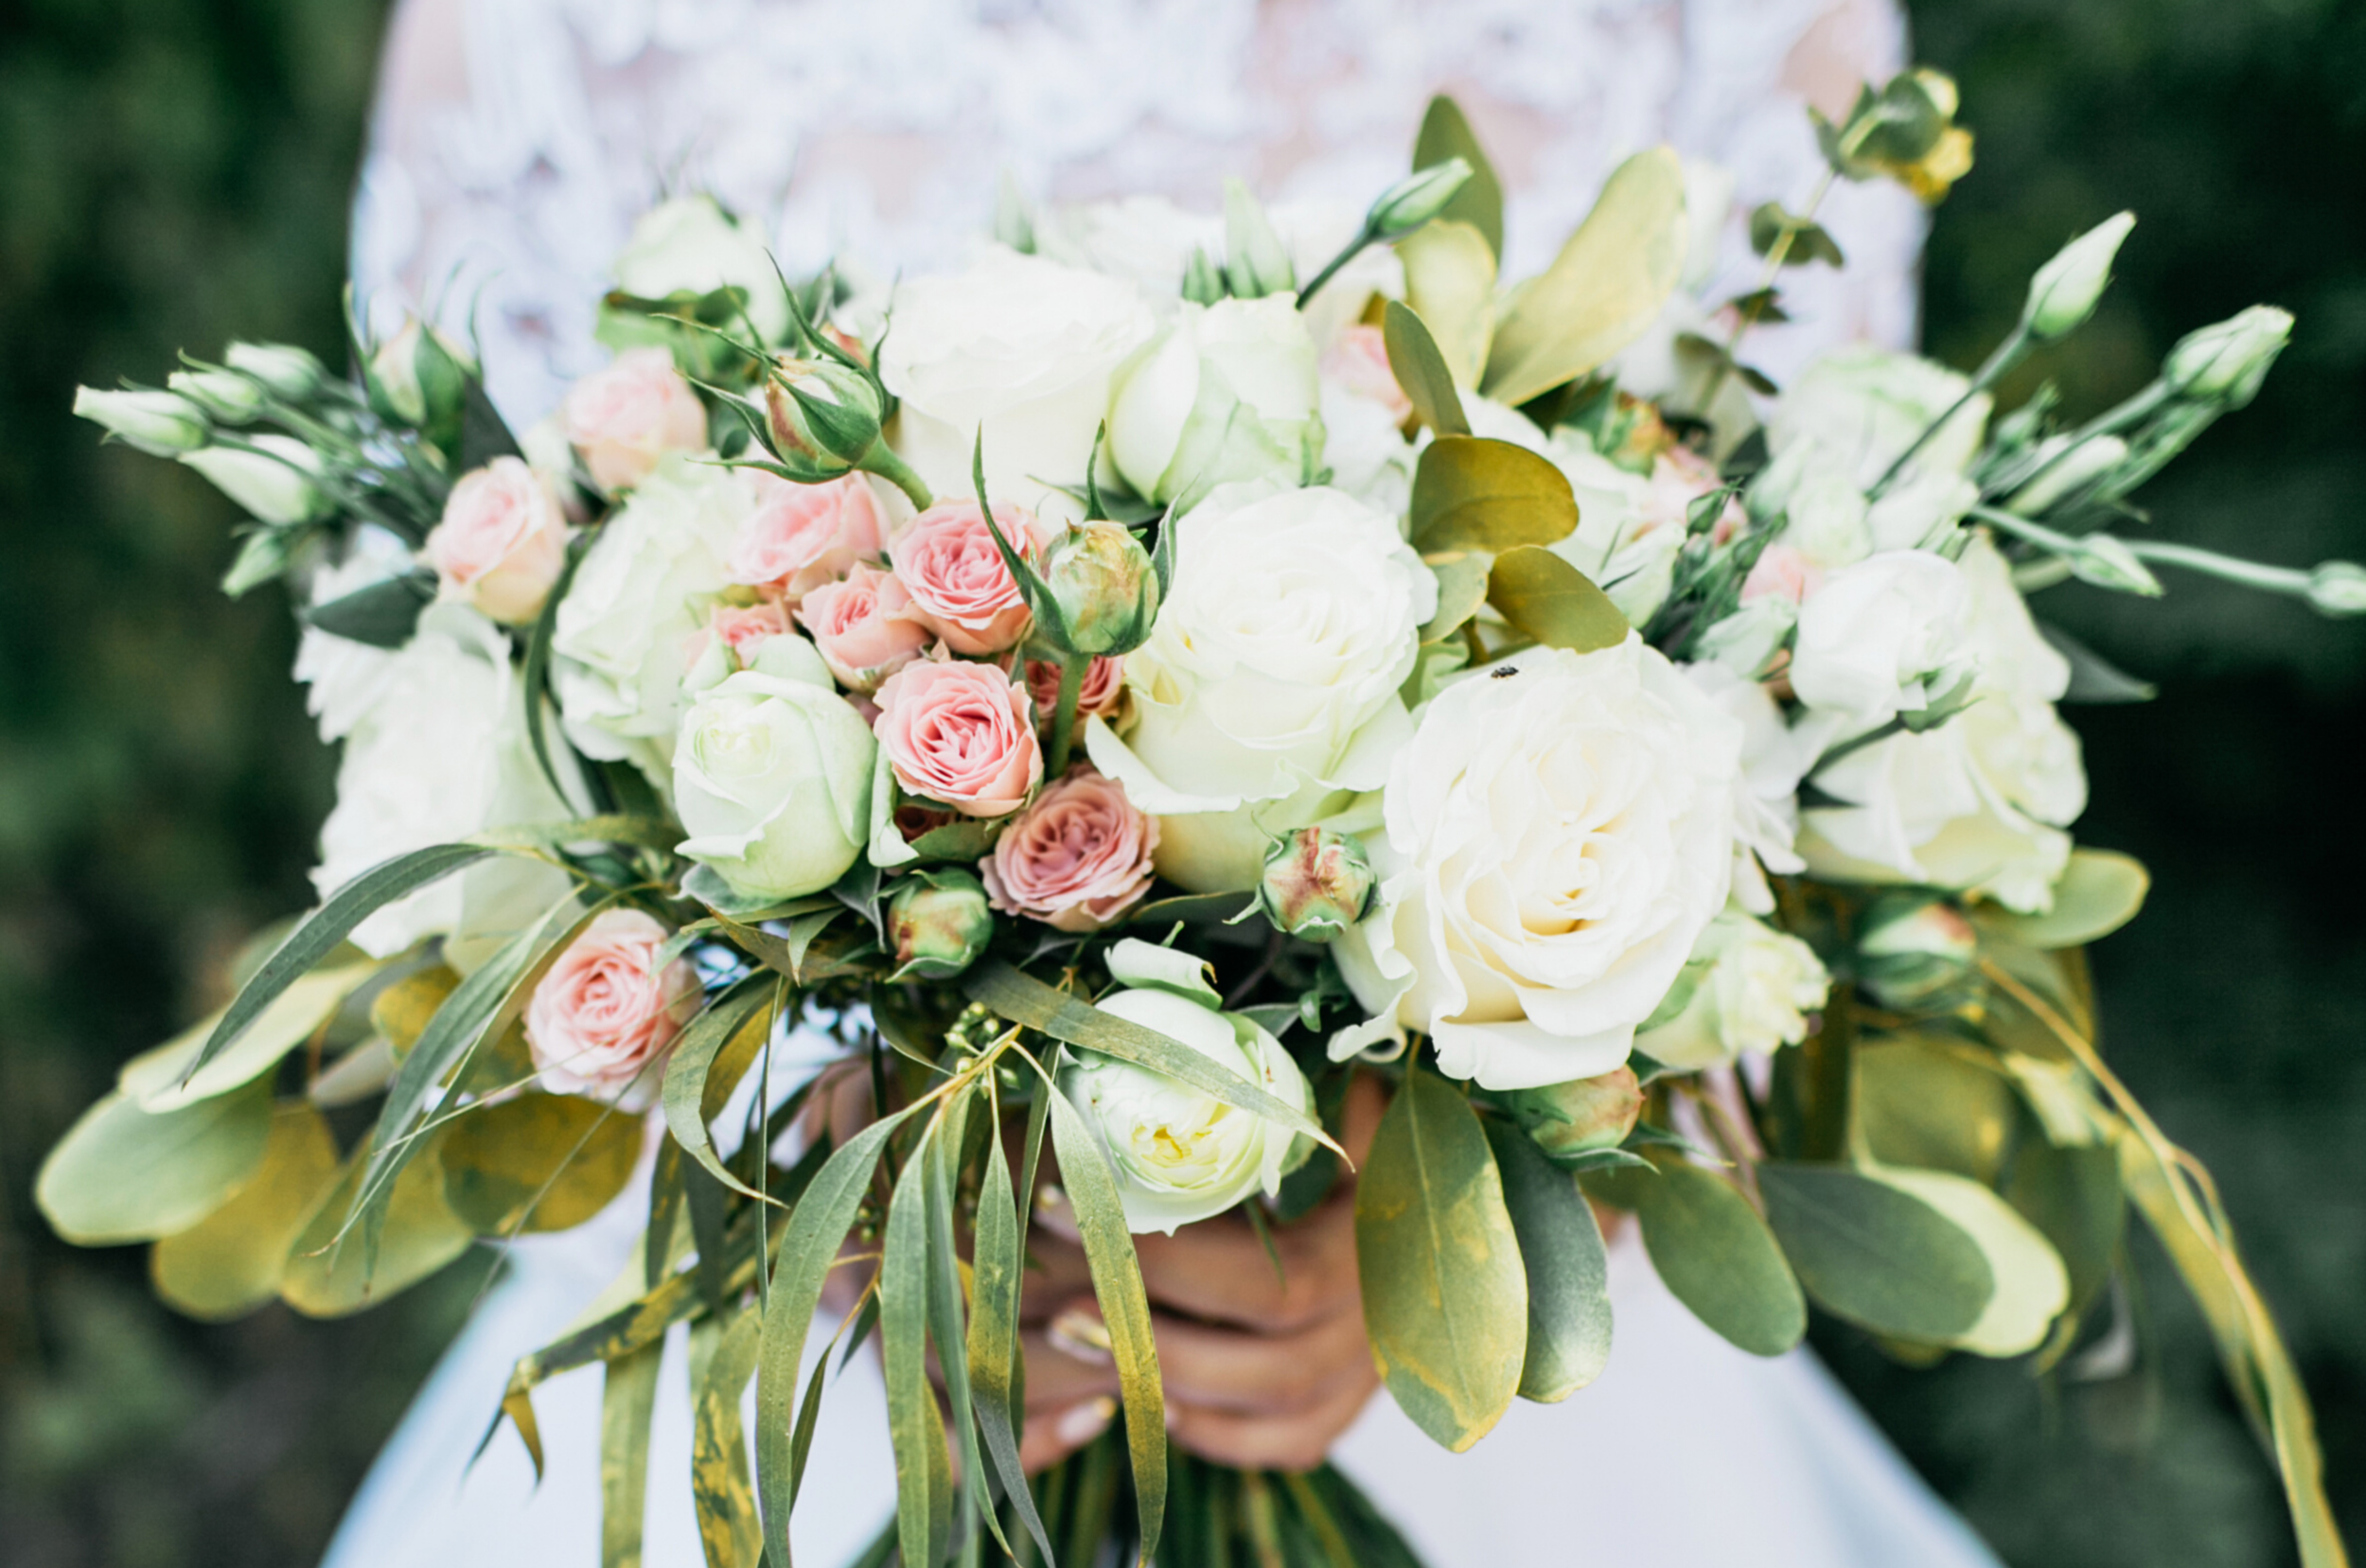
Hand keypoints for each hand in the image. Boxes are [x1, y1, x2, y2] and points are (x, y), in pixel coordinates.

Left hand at [1016, 1072, 1386, 1473]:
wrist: (1412, 1181)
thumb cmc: (1343, 1118)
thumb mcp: (1320, 1095)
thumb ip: (1286, 1095)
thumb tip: (1196, 1064)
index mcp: (1378, 1228)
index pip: (1272, 1278)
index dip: (1167, 1262)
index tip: (1063, 1214)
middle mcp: (1387, 1305)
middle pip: (1273, 1352)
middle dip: (1156, 1335)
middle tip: (1062, 1309)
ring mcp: (1375, 1360)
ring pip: (1279, 1405)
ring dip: (1173, 1386)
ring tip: (1082, 1345)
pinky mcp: (1354, 1397)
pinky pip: (1294, 1441)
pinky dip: (1222, 1433)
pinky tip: (1156, 1403)